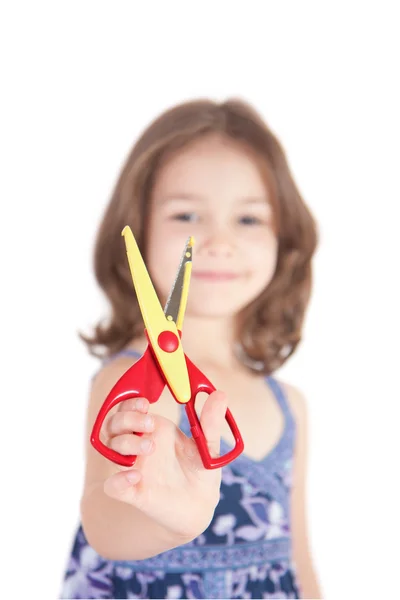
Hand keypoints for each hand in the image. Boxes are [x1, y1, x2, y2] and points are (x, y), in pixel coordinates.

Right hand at [102, 391, 227, 539]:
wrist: (201, 506)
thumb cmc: (200, 470)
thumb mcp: (208, 446)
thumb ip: (210, 423)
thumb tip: (220, 394)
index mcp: (154, 429)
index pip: (130, 407)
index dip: (132, 403)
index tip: (146, 403)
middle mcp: (139, 445)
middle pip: (115, 423)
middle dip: (127, 418)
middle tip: (151, 423)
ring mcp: (134, 467)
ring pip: (110, 448)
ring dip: (125, 442)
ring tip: (151, 446)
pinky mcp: (134, 493)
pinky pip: (112, 486)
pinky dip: (117, 480)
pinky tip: (135, 476)